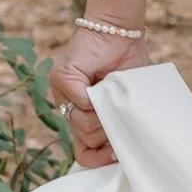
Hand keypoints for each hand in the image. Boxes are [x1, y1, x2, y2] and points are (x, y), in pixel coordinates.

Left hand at [50, 19, 139, 169]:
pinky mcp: (60, 77)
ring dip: (102, 112)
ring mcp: (62, 94)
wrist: (121, 32)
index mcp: (86, 119)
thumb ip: (124, 123)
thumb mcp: (130, 102)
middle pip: (87, 141)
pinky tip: (103, 83)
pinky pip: (78, 101)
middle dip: (108, 130)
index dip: (100, 159)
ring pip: (82, 124)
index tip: (117, 153)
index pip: (84, 154)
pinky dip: (94, 95)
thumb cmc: (130, 67)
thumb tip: (124, 150)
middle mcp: (71, 110)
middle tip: (119, 111)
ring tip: (112, 94)